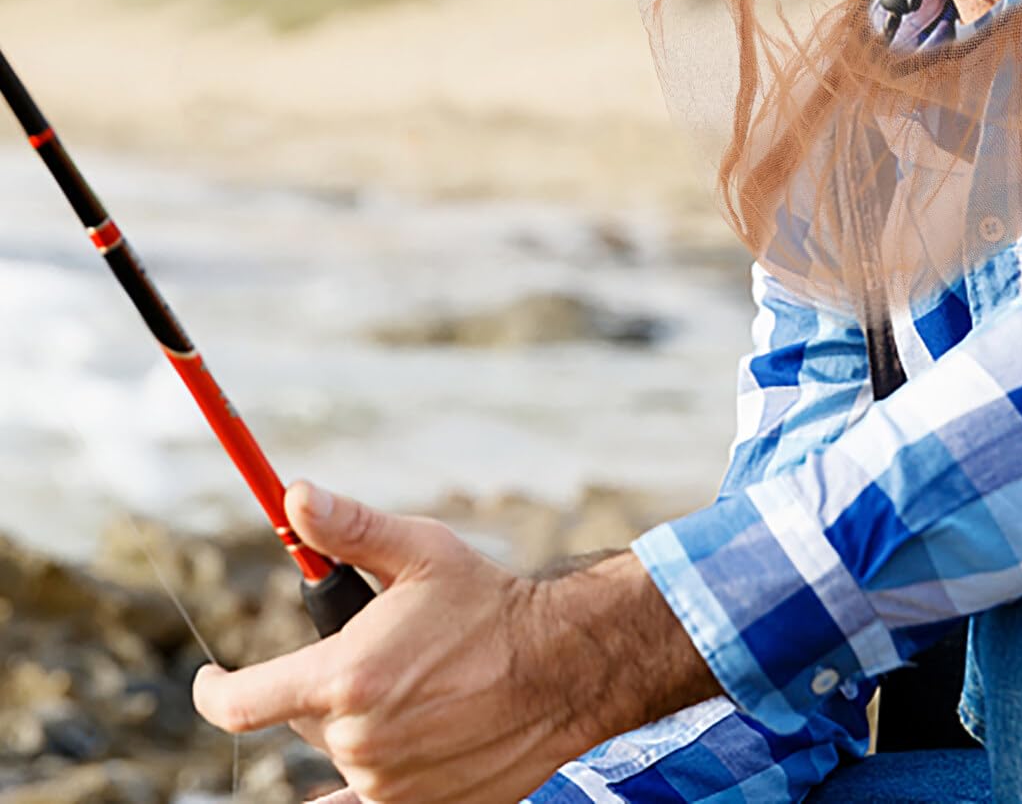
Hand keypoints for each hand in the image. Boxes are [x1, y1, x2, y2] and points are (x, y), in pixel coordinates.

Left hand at [191, 481, 711, 802]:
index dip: (213, 690)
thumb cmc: (490, 603)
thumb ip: (349, 530)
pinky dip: (368, 777)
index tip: (210, 677)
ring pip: (342, 754)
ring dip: (359, 722)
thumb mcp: (420, 551)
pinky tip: (391, 744)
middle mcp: (357, 741)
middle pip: (302, 720)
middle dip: (321, 686)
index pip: (240, 703)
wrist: (564, 666)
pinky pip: (365, 801)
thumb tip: (294, 496)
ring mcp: (386, 783)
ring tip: (419, 683)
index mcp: (344, 678)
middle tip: (378, 650)